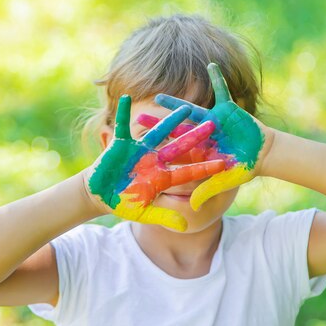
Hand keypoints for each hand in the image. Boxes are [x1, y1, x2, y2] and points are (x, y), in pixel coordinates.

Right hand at [87, 95, 225, 231]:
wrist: (100, 194)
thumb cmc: (122, 203)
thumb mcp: (144, 213)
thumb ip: (165, 217)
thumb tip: (185, 227)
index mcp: (162, 176)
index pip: (188, 170)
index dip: (205, 167)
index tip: (224, 163)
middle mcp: (155, 159)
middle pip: (179, 146)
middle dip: (195, 136)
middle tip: (214, 124)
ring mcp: (139, 150)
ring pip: (158, 132)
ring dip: (170, 120)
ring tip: (185, 107)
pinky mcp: (121, 144)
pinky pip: (121, 125)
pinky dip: (122, 113)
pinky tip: (126, 98)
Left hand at [154, 63, 270, 210]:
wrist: (264, 155)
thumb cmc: (244, 169)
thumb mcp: (225, 180)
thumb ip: (208, 190)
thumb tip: (191, 206)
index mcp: (199, 150)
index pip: (175, 148)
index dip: (158, 147)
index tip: (140, 146)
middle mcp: (202, 134)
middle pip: (175, 128)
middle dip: (158, 123)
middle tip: (138, 116)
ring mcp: (213, 120)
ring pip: (190, 110)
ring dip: (175, 104)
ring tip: (158, 96)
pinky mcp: (227, 109)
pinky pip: (222, 91)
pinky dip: (218, 79)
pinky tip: (210, 64)